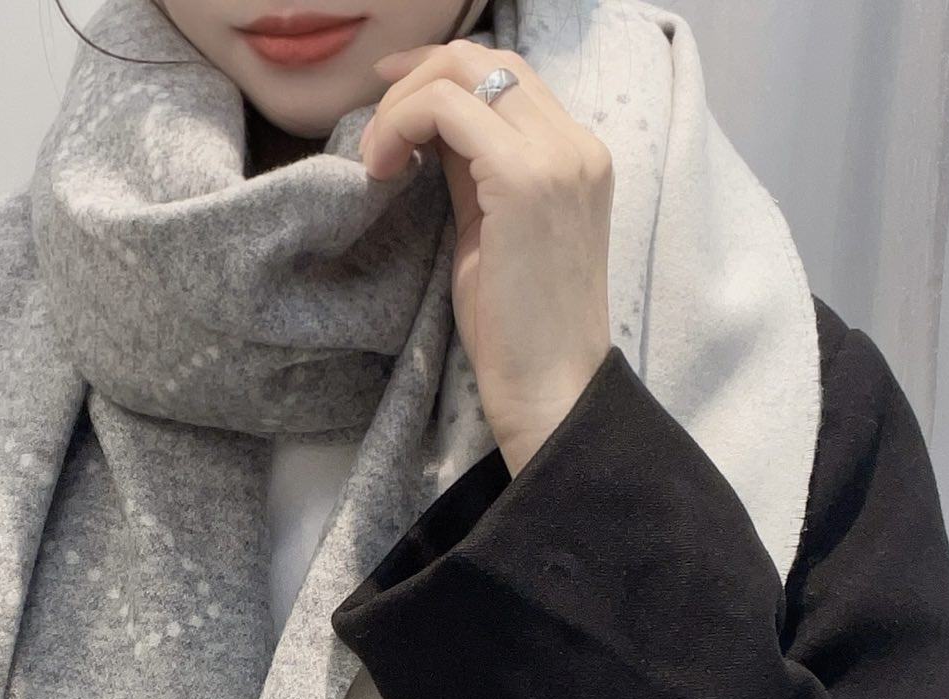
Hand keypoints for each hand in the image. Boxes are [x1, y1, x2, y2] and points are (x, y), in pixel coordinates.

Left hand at [358, 40, 614, 473]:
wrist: (552, 390)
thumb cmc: (517, 334)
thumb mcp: (492, 234)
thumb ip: (474, 176)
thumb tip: (431, 136)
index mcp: (575, 155)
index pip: (506, 76)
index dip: (437, 75)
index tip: (388, 104)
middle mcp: (576, 142)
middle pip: (486, 59)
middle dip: (415, 79)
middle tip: (372, 132)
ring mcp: (556, 156)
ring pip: (465, 72)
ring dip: (403, 103)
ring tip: (375, 160)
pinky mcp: (524, 179)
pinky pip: (447, 109)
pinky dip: (403, 123)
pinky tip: (382, 168)